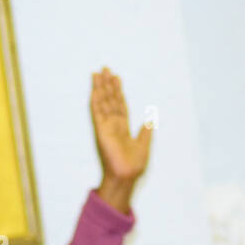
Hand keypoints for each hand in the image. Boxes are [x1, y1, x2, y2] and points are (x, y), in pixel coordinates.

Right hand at [92, 68, 151, 182]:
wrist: (127, 175)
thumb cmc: (134, 165)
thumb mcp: (144, 144)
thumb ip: (145, 131)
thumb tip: (150, 118)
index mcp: (123, 128)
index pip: (119, 105)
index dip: (118, 92)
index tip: (116, 78)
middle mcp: (113, 125)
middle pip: (109, 100)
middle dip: (107, 85)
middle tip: (105, 69)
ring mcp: (105, 127)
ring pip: (102, 103)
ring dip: (100, 88)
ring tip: (98, 73)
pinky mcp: (101, 131)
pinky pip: (97, 113)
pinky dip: (95, 101)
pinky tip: (94, 90)